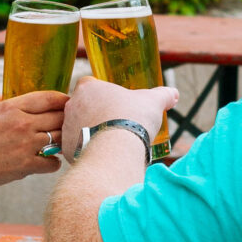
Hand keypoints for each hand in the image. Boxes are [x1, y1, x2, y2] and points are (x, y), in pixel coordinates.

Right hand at [0, 88, 67, 192]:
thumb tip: (5, 96)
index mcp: (11, 108)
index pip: (48, 98)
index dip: (63, 98)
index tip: (68, 101)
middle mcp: (23, 125)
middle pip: (58, 117)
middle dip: (65, 118)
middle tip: (68, 122)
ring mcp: (27, 145)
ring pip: (59, 139)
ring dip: (62, 139)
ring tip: (60, 140)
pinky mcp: (27, 165)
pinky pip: (53, 163)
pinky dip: (54, 162)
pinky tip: (49, 160)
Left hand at [61, 76, 178, 162]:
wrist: (116, 150)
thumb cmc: (132, 118)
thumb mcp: (153, 102)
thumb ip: (163, 95)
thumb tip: (174, 94)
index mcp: (88, 87)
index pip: (91, 85)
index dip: (105, 95)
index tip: (117, 104)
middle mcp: (72, 105)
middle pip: (83, 107)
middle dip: (97, 114)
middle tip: (116, 124)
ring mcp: (67, 127)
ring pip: (78, 128)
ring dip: (91, 132)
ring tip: (111, 142)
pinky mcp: (67, 148)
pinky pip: (77, 148)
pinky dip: (88, 150)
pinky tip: (103, 155)